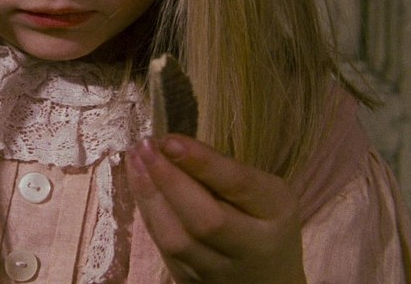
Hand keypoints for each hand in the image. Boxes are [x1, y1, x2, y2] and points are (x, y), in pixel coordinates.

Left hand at [125, 135, 305, 283]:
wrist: (268, 279)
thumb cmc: (263, 221)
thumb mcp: (261, 190)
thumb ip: (224, 171)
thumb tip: (171, 145)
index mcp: (275, 212)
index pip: (239, 186)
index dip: (202, 162)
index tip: (170, 140)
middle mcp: (250, 248)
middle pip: (206, 220)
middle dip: (169, 180)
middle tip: (145, 146)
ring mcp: (219, 271)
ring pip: (177, 240)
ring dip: (149, 195)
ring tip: (135, 158)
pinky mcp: (191, 281)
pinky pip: (164, 248)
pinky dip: (148, 211)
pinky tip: (138, 182)